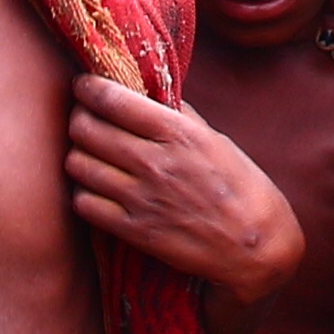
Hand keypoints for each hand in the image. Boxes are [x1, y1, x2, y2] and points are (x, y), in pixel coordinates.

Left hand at [67, 76, 307, 297]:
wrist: (255, 247)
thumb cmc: (241, 187)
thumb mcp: (214, 141)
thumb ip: (177, 116)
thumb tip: (145, 92)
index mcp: (177, 132)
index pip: (113, 99)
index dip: (88, 87)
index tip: (85, 86)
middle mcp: (154, 162)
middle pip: (86, 129)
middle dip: (79, 118)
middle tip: (84, 119)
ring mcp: (141, 199)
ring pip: (78, 164)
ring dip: (78, 155)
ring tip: (89, 154)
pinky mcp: (134, 231)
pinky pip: (83, 203)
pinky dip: (83, 192)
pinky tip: (96, 188)